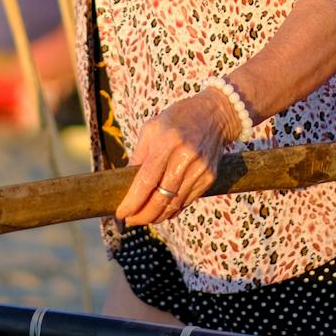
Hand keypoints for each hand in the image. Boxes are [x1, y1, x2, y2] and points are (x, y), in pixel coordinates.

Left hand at [115, 90, 235, 226]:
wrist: (214, 115)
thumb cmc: (177, 119)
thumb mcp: (152, 128)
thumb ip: (139, 155)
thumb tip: (125, 184)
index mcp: (166, 143)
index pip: (146, 181)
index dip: (132, 202)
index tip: (121, 213)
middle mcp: (185, 158)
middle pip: (161, 198)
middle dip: (143, 215)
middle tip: (131, 220)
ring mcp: (200, 169)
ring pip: (174, 204)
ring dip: (157, 216)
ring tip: (143, 218)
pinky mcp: (209, 177)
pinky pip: (187, 201)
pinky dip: (172, 210)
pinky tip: (161, 211)